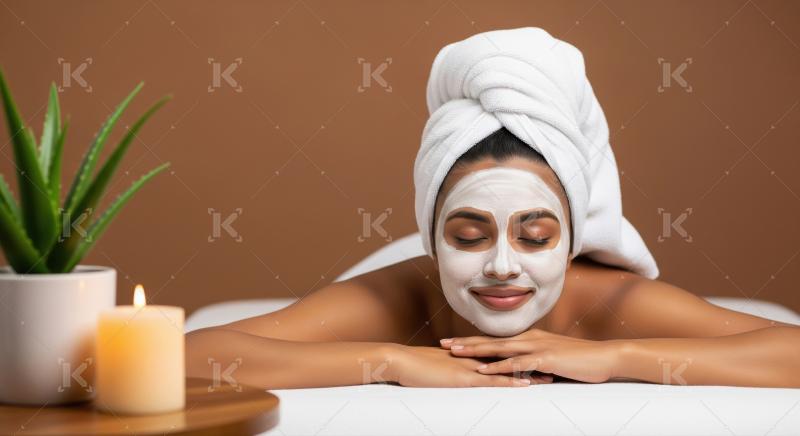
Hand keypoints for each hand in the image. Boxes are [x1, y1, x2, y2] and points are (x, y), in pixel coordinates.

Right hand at [386, 344, 541, 386]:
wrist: (399, 361)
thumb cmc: (414, 367)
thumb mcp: (438, 368)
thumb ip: (452, 369)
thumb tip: (459, 374)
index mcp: (469, 355)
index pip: (500, 354)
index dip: (520, 355)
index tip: (538, 357)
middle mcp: (474, 358)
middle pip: (510, 358)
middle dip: (532, 362)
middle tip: (554, 363)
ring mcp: (470, 367)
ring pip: (506, 369)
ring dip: (529, 373)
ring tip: (551, 376)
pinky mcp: (463, 378)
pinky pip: (492, 381)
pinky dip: (510, 382)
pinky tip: (525, 385)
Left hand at [440, 329, 623, 383]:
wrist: (606, 356)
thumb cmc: (581, 360)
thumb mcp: (554, 358)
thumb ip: (536, 361)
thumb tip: (523, 370)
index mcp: (531, 338)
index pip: (496, 339)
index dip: (474, 340)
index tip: (454, 342)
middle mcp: (530, 339)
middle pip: (491, 341)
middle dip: (466, 343)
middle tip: (443, 344)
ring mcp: (537, 347)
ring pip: (499, 349)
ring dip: (475, 351)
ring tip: (455, 354)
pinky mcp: (545, 359)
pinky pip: (517, 364)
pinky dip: (499, 367)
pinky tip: (484, 370)